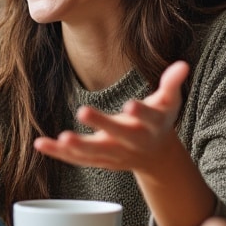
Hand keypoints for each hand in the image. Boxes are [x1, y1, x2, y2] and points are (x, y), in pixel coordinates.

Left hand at [33, 61, 189, 173]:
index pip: (147, 118)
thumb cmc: (160, 121)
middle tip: (83, 111)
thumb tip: (183, 65)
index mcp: (151, 126)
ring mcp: (115, 154)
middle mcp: (132, 143)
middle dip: (101, 125)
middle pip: (117, 135)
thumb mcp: (170, 102)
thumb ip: (172, 83)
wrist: (155, 156)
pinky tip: (42, 144)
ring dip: (75, 147)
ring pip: (94, 153)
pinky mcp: (99, 160)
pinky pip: (77, 159)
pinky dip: (59, 153)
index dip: (140, 112)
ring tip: (58, 138)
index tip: (131, 104)